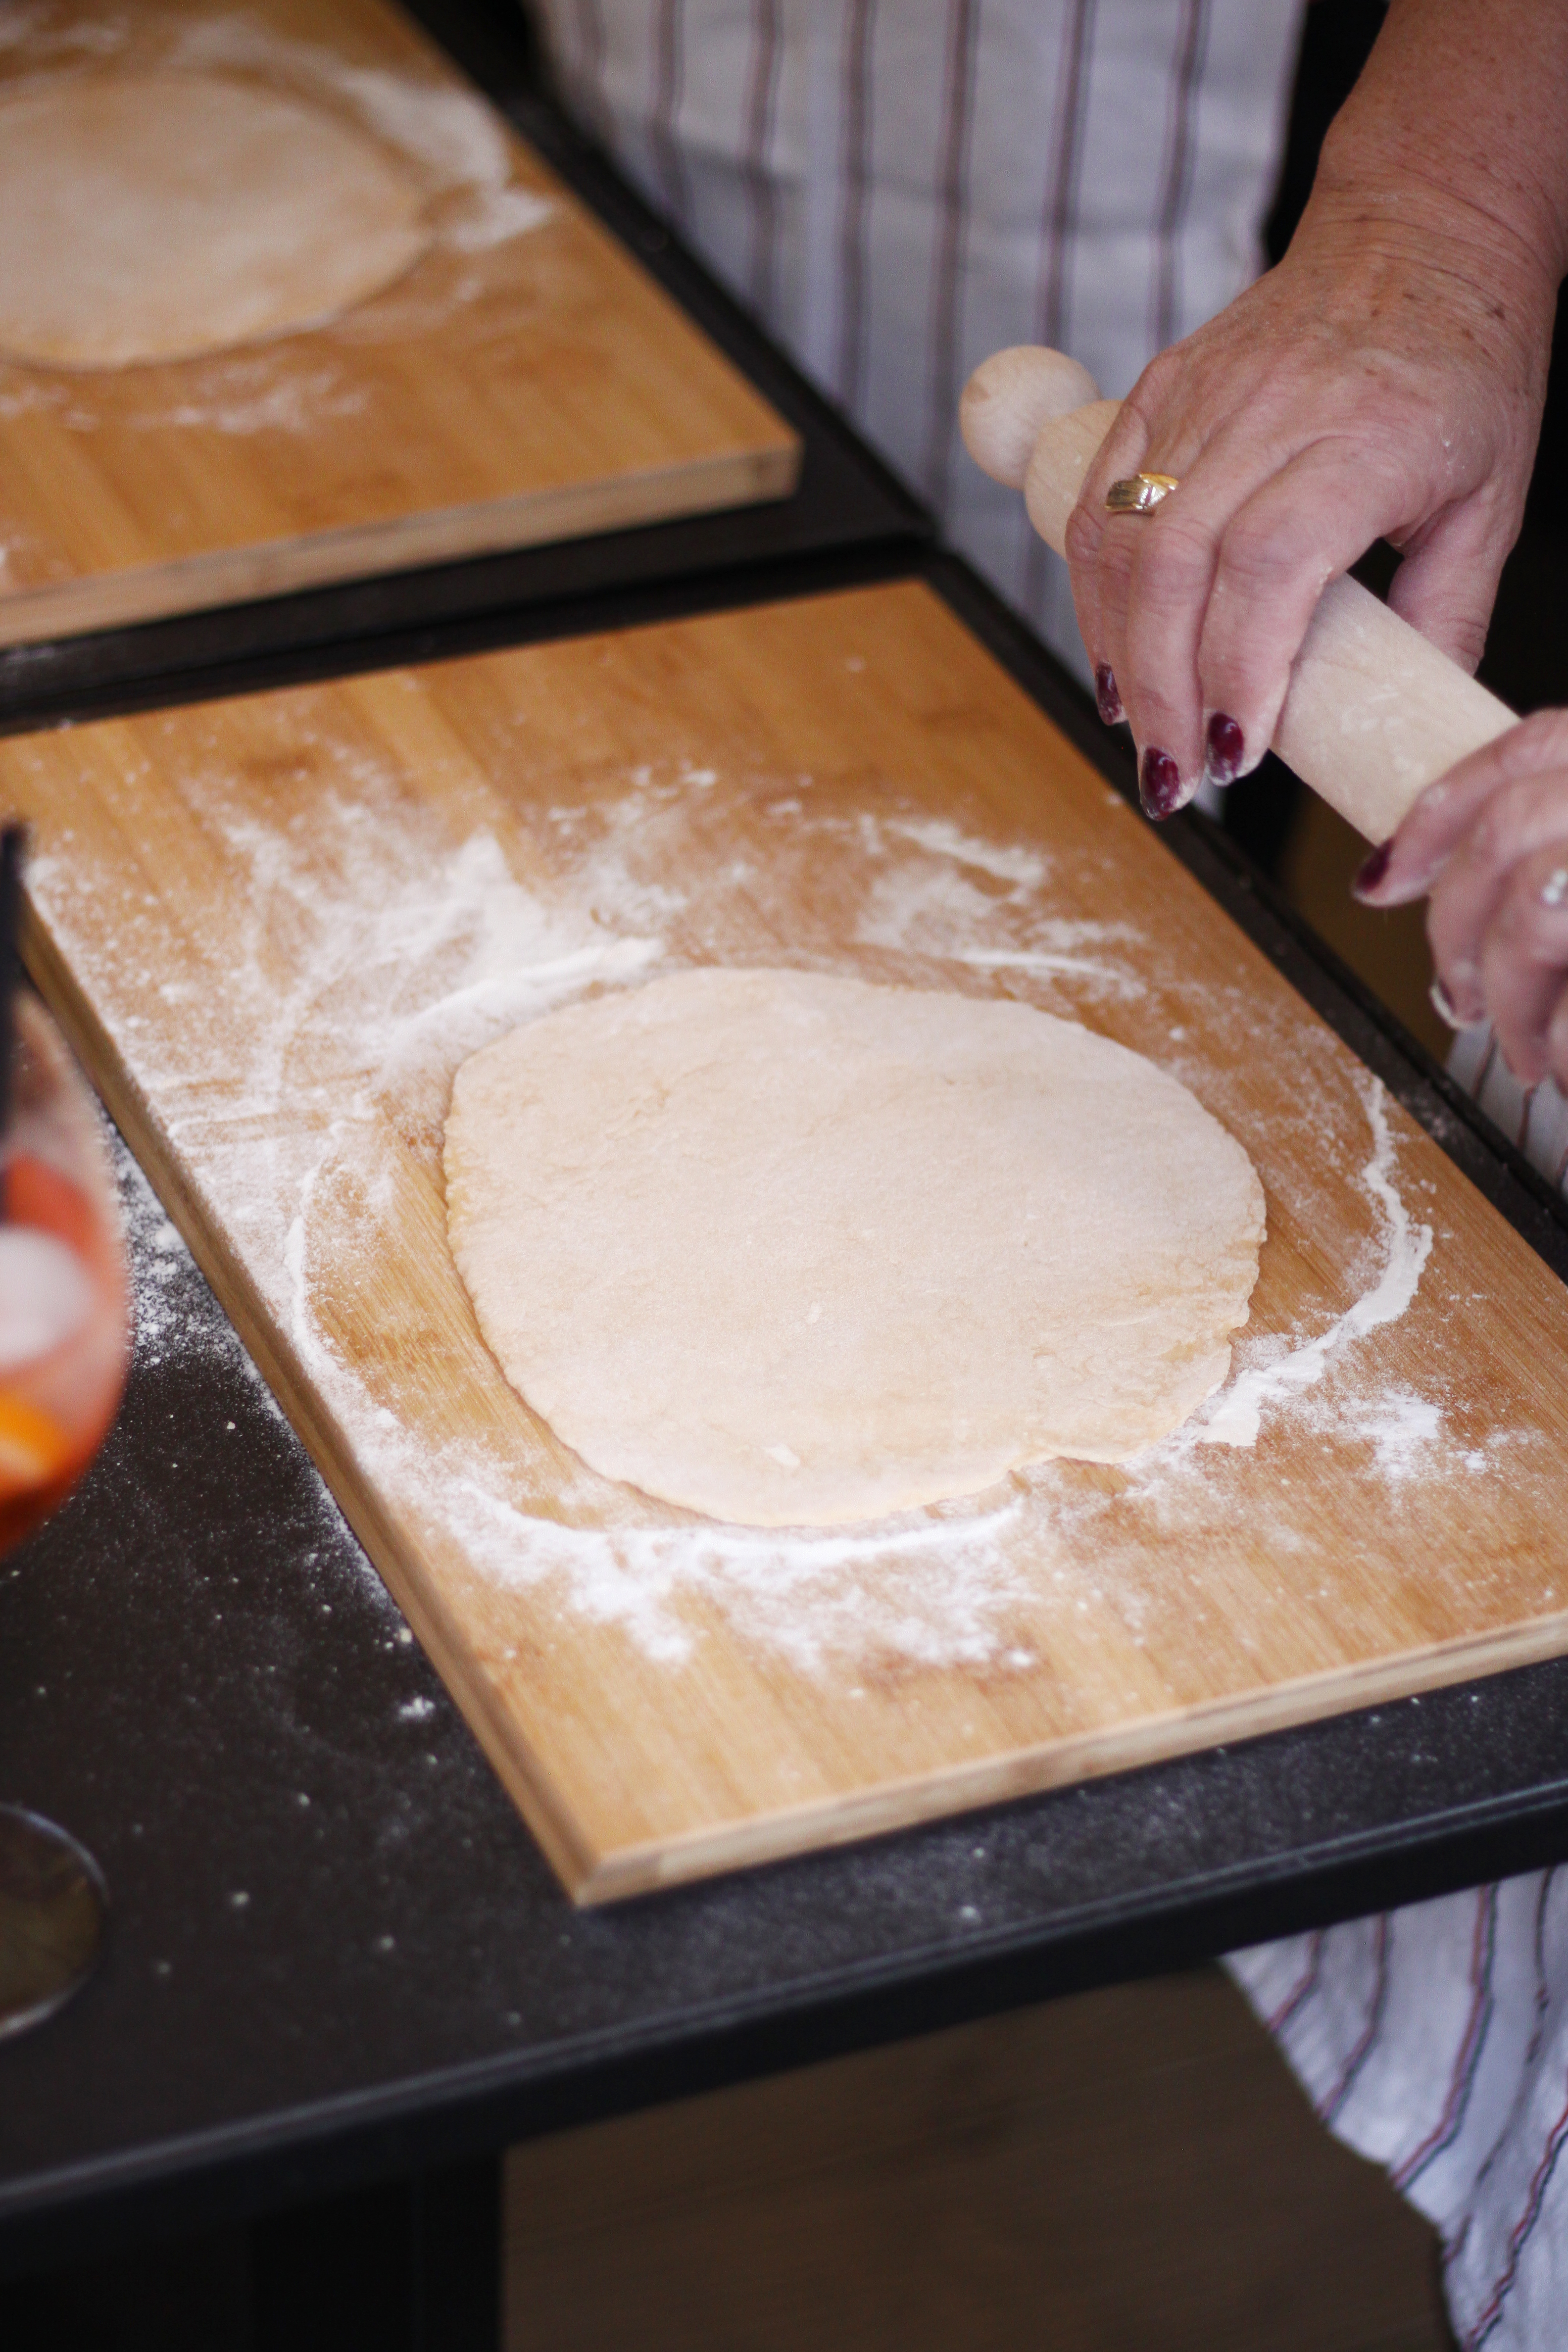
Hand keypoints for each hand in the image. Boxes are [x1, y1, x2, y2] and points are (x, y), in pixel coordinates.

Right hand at [1062, 0, 1566, 819]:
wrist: (1422, 226)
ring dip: (1116, 653)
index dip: (1238, 666)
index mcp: (1367, 434)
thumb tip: (1403, 726)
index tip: (1238, 752)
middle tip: (1175, 777)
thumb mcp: (1492, 498)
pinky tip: (1111, 658)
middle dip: (1162, 691)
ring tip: (1139, 729)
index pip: (1269, 562)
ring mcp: (1204, 392)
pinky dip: (1092, 589)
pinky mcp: (1159, 387)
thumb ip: (1445, 616)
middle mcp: (1273, 407)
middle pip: (1175, 566)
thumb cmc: (1466, 361)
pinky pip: (1098, 501)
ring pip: (1121, 541)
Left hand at [1355, 711, 1567, 1089]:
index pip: (1533, 745)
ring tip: (1525, 1055)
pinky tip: (1564, 1073)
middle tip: (1460, 997)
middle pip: (1514, 829)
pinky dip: (1559, 1049)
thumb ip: (1556, 860)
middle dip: (1457, 922)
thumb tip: (1458, 895)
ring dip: (1513, 1004)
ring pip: (1537, 918)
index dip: (1441, 811)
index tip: (1382, 877)